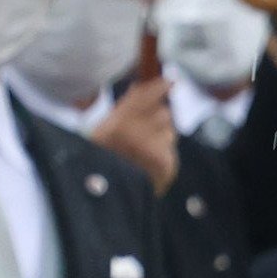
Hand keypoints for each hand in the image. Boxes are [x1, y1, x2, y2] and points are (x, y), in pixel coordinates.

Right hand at [95, 75, 177, 189]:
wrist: (111, 196)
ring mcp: (151, 149)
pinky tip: (151, 164)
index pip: (143, 95)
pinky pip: (171, 148)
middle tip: (148, 132)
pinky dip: (164, 154)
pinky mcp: (165, 163)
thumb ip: (124, 109)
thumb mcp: (105, 132)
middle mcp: (134, 133)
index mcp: (115, 124)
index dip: (160, 86)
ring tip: (147, 151)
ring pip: (170, 130)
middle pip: (164, 113)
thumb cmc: (106, 160)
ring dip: (163, 137)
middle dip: (160, 120)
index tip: (171, 81)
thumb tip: (141, 87)